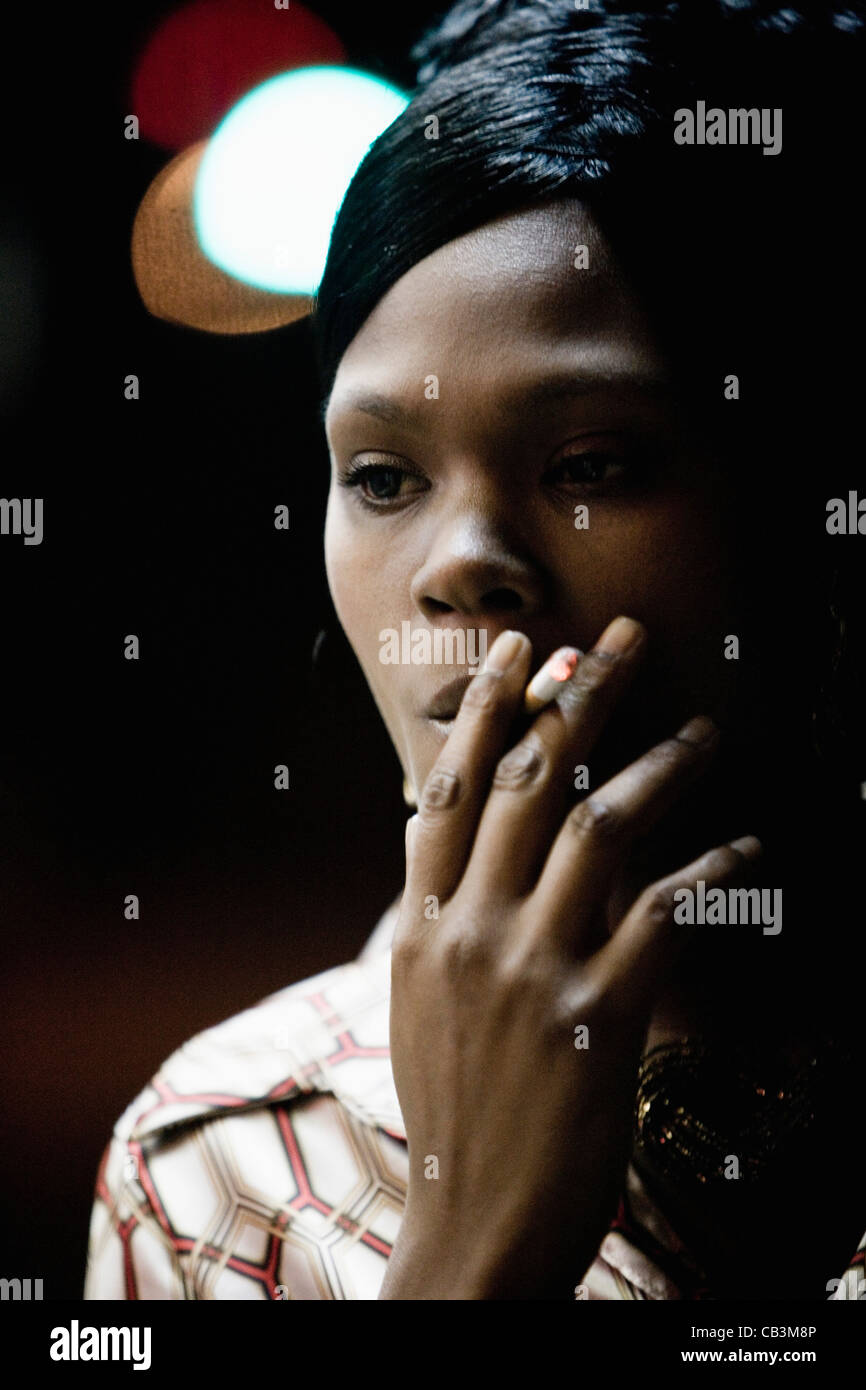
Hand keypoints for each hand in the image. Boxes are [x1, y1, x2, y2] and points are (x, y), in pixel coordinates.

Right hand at [379, 617, 760, 1299]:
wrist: (471, 1223)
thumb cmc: (451, 1112)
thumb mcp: (419, 1004)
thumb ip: (440, 921)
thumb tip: (461, 853)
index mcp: (421, 925)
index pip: (450, 789)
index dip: (491, 711)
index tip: (526, 652)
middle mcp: (471, 932)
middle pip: (527, 784)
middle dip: (580, 699)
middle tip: (622, 639)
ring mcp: (532, 971)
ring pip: (598, 830)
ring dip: (660, 768)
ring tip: (706, 730)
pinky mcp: (597, 1018)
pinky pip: (663, 917)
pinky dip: (710, 872)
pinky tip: (746, 847)